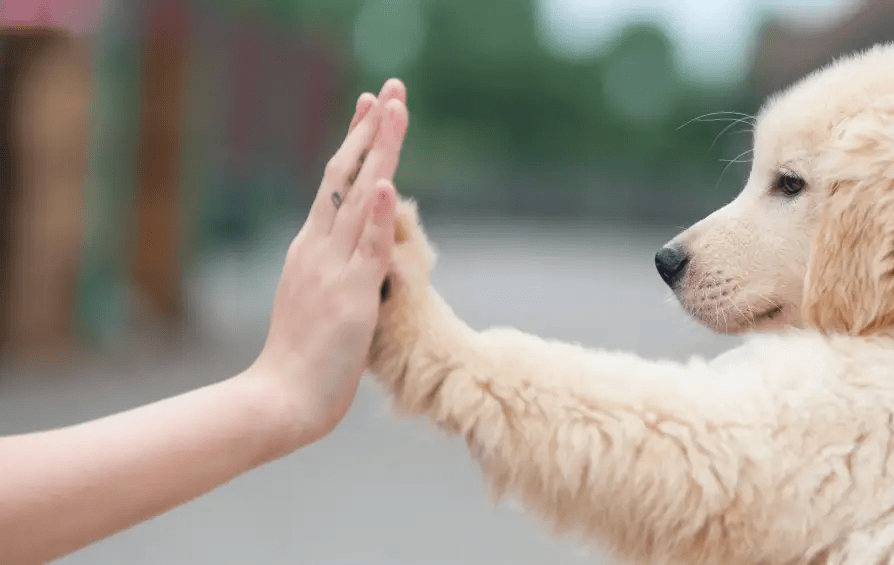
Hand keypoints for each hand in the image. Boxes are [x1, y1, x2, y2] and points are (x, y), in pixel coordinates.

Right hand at [250, 79, 409, 444]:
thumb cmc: (302, 360)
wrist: (279, 400)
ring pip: (358, 199)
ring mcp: (333, 270)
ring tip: (395, 110)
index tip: (373, 108)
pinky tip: (384, 180)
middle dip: (371, 130)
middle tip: (391, 89)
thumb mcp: (320, 302)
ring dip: (379, 152)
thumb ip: (336, 273)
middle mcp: (318, 249)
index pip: (336, 183)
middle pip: (345, 176)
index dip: (357, 144)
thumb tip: (354, 260)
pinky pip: (367, 249)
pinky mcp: (350, 297)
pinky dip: (376, 214)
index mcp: (312, 249)